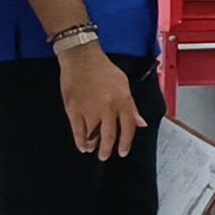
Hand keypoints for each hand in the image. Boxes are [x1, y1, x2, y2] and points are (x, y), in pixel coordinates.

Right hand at [58, 43, 146, 159]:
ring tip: (93, 150)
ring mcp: (90, 110)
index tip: (123, 152)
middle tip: (105, 155)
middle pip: (110, 135)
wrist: (82, 59)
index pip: (128, 128)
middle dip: (108, 149)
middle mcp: (108, 108)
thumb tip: (141, 124)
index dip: (126, 143)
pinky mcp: (73, 110)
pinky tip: (82, 146)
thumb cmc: (104, 70)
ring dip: (94, 146)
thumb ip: (132, 107)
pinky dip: (80, 141)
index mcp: (123, 101)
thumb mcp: (124, 85)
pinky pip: (78, 131)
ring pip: (93, 136)